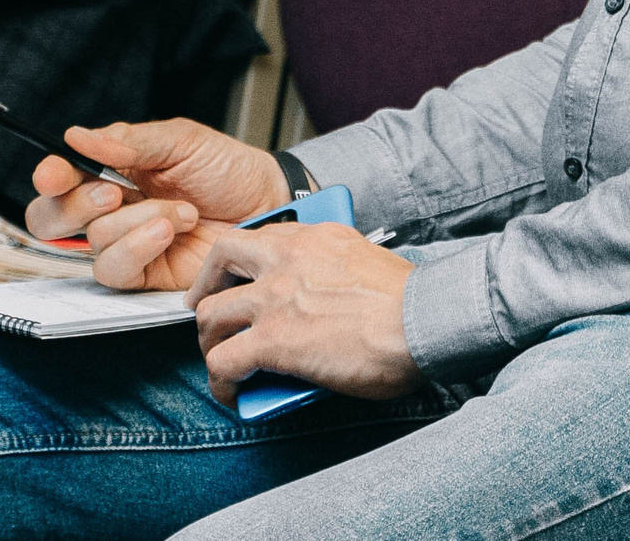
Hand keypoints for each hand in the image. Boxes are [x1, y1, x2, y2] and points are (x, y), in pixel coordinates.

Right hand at [24, 119, 288, 291]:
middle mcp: (111, 209)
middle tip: (114, 192)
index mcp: (112, 171)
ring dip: (135, 222)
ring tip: (180, 211)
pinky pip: (115, 270)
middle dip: (77, 205)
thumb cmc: (228, 169)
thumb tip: (77, 137)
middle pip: (51, 218)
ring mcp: (125, 242)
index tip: (54, 174)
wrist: (268, 204)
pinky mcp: (143, 273)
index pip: (60, 178)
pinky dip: (138, 248)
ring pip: (92, 242)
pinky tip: (169, 231)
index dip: (49, 177)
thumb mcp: (181, 141)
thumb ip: (129, 142)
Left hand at [190, 224, 420, 404]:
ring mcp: (274, 298)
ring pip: (209, 315)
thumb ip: (335, 270)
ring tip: (222, 361)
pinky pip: (222, 363)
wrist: (423, 322)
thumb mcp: (368, 261)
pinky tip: (233, 394)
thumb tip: (319, 302)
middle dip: (206, 289)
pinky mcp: (271, 340)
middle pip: (219, 261)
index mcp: (316, 237)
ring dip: (210, 342)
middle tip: (209, 311)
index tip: (237, 278)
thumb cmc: (409, 303)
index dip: (239, 261)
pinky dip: (221, 383)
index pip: (259, 236)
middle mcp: (288, 259)